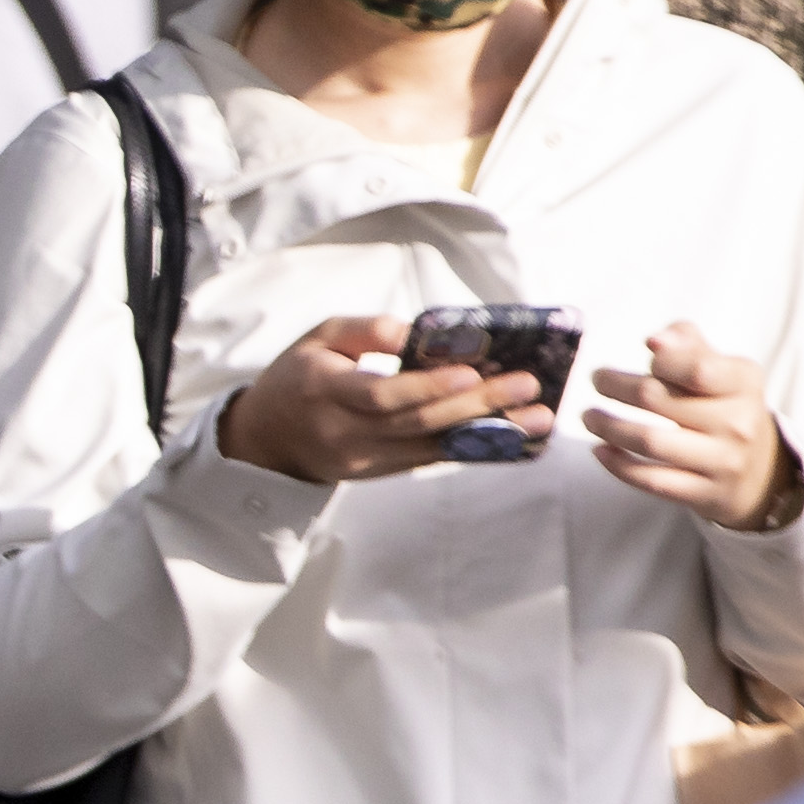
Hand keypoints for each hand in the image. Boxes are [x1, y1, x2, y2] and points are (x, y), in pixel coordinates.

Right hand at [214, 312, 536, 488]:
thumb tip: (419, 334)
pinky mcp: (379, 472)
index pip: (381, 395)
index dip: (428, 386)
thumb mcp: (319, 338)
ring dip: (489, 432)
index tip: (472, 373)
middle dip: (477, 404)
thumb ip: (366, 330)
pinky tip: (512, 437)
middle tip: (525, 386)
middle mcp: (344, 432)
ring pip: (432, 446)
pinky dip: (474, 448)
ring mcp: (362, 459)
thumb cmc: (299, 376)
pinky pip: (431, 459)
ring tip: (537, 418)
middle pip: (417, 422)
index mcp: (324, 390)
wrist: (266, 439)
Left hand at [584, 317, 790, 530]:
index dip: (663, 359)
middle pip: (657, 400)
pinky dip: (617, 465)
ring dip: (607, 426)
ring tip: (589, 416)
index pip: (697, 368)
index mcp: (743, 383)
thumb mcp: (722, 369)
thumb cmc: (726, 406)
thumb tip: (656, 341)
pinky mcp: (705, 493)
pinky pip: (651, 480)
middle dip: (616, 387)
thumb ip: (689, 345)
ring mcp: (723, 462)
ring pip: (649, 441)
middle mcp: (738, 422)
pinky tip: (599, 450)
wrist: (761, 471)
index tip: (645, 353)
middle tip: (598, 379)